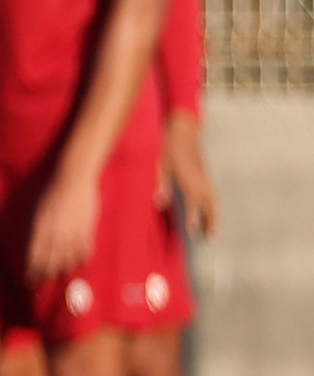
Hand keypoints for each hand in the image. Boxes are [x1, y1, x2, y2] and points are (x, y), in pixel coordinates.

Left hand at [24, 165, 100, 282]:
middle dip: (42, 278)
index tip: (26, 282)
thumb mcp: (36, 212)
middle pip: (49, 265)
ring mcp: (73, 234)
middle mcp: (56, 236)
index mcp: (40, 230)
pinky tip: (76, 266)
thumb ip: (36, 231)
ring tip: (55, 280)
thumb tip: (33, 248)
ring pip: (67, 262)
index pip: (34, 259)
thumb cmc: (49, 192)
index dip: (30, 273)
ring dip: (60, 273)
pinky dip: (79, 262)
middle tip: (38, 288)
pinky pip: (84, 253)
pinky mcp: (87, 231)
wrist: (72, 179)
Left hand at [164, 113, 217, 239]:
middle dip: (211, 223)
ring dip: (215, 218)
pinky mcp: (207, 179)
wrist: (186, 135)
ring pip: (214, 203)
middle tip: (212, 240)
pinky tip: (213, 217)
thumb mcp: (163, 166)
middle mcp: (201, 183)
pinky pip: (213, 197)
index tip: (193, 232)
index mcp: (189, 180)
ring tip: (215, 234)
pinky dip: (214, 209)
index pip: (193, 203)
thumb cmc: (171, 151)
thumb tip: (159, 201)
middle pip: (209, 206)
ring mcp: (206, 180)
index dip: (193, 218)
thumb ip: (163, 184)